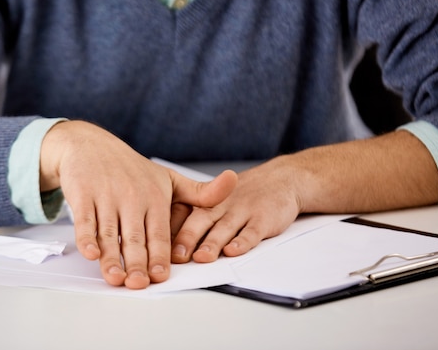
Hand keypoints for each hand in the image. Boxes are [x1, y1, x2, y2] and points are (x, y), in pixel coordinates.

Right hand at [40, 120, 236, 288]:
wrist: (91, 145)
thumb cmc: (132, 169)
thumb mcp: (168, 178)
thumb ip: (200, 192)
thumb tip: (234, 181)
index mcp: (154, 196)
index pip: (159, 232)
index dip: (160, 255)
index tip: (161, 275)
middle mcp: (131, 198)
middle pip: (135, 237)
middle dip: (136, 262)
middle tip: (139, 284)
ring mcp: (106, 197)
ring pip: (109, 233)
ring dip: (111, 257)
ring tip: (116, 278)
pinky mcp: (83, 195)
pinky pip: (84, 220)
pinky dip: (86, 237)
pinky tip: (90, 254)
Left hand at [170, 131, 437, 263]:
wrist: (282, 179)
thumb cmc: (241, 196)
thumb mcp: (215, 200)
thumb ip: (193, 218)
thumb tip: (162, 242)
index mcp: (205, 201)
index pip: (182, 214)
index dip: (168, 230)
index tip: (156, 246)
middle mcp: (221, 205)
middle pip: (199, 221)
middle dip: (186, 238)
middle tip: (174, 255)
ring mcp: (243, 211)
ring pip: (224, 229)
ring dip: (212, 243)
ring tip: (201, 258)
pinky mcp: (263, 219)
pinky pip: (252, 232)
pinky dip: (242, 242)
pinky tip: (234, 252)